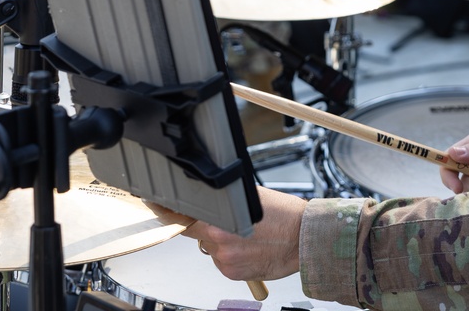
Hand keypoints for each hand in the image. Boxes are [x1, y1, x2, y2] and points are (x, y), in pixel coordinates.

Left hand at [181, 188, 306, 281]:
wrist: (305, 239)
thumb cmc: (286, 216)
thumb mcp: (254, 197)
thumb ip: (228, 199)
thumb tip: (210, 196)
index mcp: (222, 221)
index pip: (185, 218)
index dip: (176, 213)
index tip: (163, 208)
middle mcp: (221, 242)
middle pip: (199, 232)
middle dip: (209, 226)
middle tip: (231, 221)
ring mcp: (227, 260)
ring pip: (212, 247)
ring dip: (223, 242)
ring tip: (249, 235)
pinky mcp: (233, 273)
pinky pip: (223, 261)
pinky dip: (232, 255)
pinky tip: (250, 248)